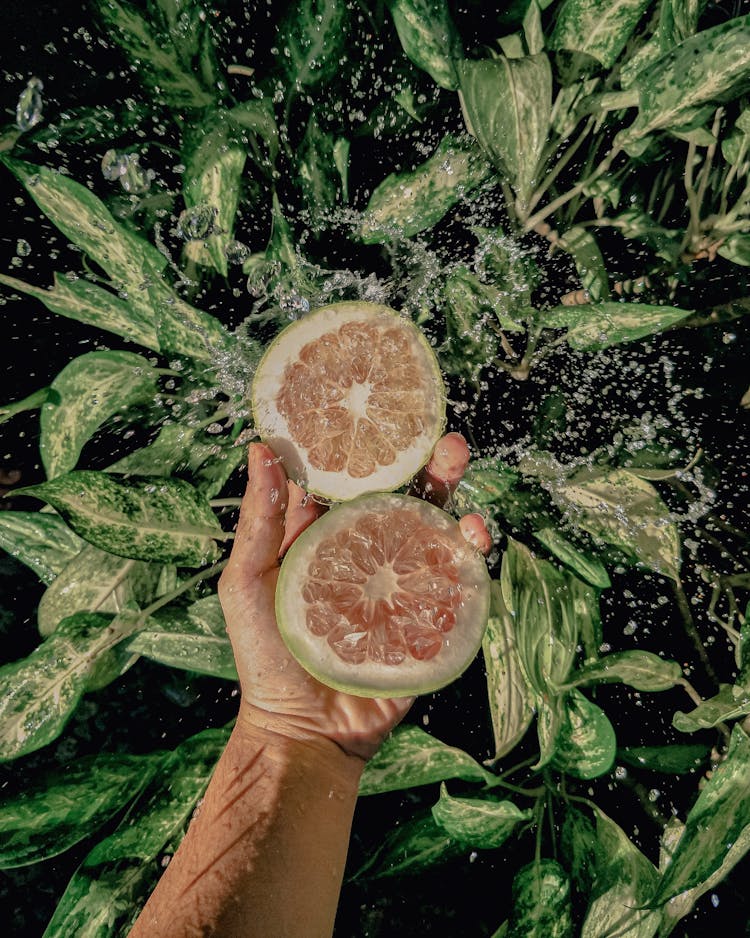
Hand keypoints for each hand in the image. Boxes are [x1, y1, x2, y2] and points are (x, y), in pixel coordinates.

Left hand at [218, 434, 489, 760]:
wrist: (304, 730)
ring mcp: (402, 585)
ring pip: (435, 531)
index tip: (383, 414)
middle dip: (428, 467)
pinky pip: (455, 581)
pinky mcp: (426, 619)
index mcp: (325, 537)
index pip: (352, 483)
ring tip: (462, 472)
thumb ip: (258, 520)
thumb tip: (258, 448)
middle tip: (444, 441)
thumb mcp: (248, 580)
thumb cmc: (266, 656)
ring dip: (454, 498)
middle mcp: (369, 554)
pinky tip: (472, 535)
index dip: (369, 448)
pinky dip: (469, 553)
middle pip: (404, 499)